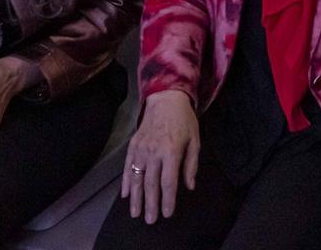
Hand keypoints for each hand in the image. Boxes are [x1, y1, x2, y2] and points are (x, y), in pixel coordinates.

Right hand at [122, 90, 199, 223]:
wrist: (166, 99)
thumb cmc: (184, 121)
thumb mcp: (195, 141)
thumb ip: (191, 165)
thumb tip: (189, 186)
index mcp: (171, 151)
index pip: (168, 181)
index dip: (168, 200)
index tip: (167, 213)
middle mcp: (154, 152)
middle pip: (151, 183)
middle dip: (151, 204)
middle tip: (150, 220)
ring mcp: (141, 148)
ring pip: (137, 178)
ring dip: (136, 197)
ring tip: (135, 213)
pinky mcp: (133, 145)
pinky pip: (128, 167)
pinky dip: (126, 182)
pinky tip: (125, 195)